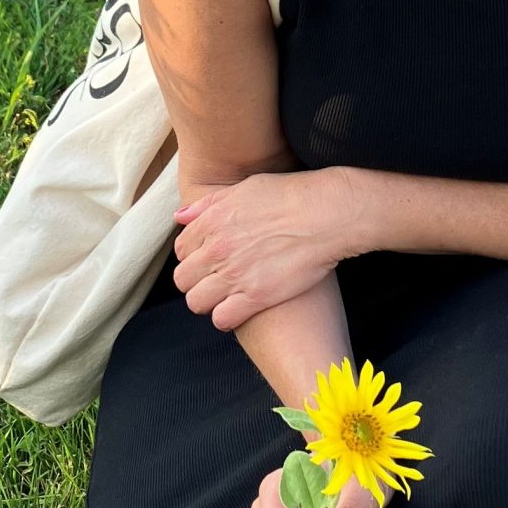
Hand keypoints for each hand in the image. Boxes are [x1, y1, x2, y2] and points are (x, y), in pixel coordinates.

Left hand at [175, 169, 366, 328]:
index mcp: (212, 221)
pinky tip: (240, 310)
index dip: (193, 258)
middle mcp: (217, 248)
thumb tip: (180, 216)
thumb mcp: (245, 188)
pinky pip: (221, 319)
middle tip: (215, 282)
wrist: (327, 214)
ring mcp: (235, 274)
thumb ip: (209, 204)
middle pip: (183, 279)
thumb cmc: (291, 196)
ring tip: (226, 298)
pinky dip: (226, 318)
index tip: (209, 261)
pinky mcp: (256, 297)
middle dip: (196, 282)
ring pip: (197, 302)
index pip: (181, 250)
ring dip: (208, 302)